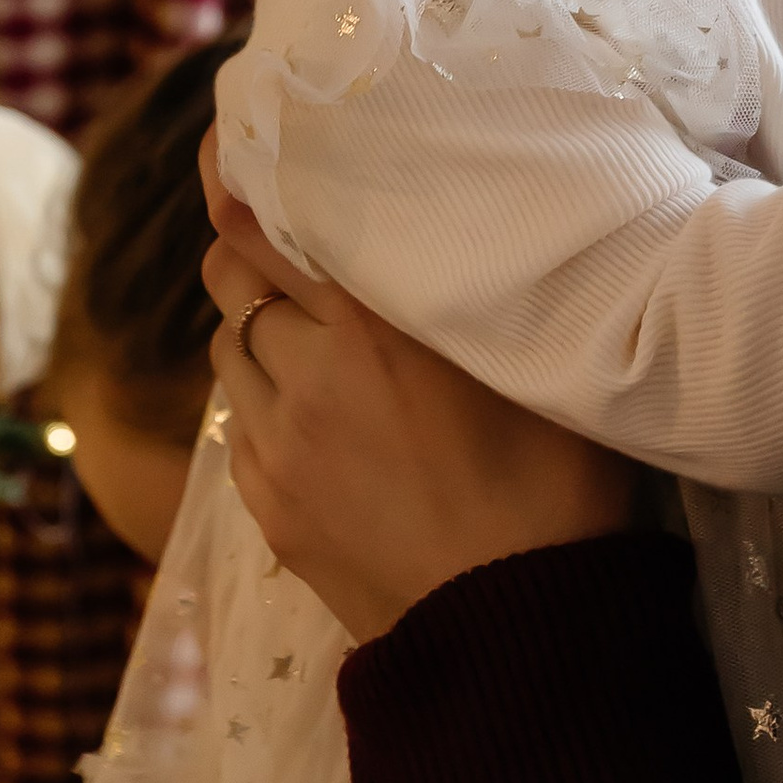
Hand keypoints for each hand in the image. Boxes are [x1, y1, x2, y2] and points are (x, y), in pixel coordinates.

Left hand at [204, 216, 632, 640]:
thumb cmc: (555, 484)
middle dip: (250, 252)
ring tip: (310, 337)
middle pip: (229, 278)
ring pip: (227, 349)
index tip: (238, 150)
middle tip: (293, 246)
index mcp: (371, 324)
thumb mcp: (526, 359)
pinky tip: (311, 413)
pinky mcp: (266, 506)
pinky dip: (261, 400)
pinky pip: (237, 424)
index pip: (259, 224)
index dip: (241, 182)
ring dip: (256, 328)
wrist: (515, 631)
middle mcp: (305, 373)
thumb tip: (434, 229)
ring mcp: (275, 446)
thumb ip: (464, 289)